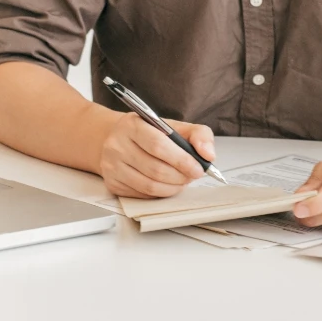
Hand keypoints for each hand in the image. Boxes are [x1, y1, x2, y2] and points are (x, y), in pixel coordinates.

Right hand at [97, 111, 215, 198]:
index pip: (158, 145)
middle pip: (155, 169)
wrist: (114, 139)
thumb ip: (198, 134)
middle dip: (180, 177)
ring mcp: (112, 166)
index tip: (197, 168)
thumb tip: (208, 154)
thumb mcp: (173, 125)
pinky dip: (160, 193)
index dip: (181, 160)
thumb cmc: (148, 133)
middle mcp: (117, 145)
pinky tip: (166, 185)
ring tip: (182, 181)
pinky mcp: (112, 183)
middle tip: (192, 176)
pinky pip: (142, 195)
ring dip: (172, 188)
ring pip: (149, 186)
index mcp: (132, 125)